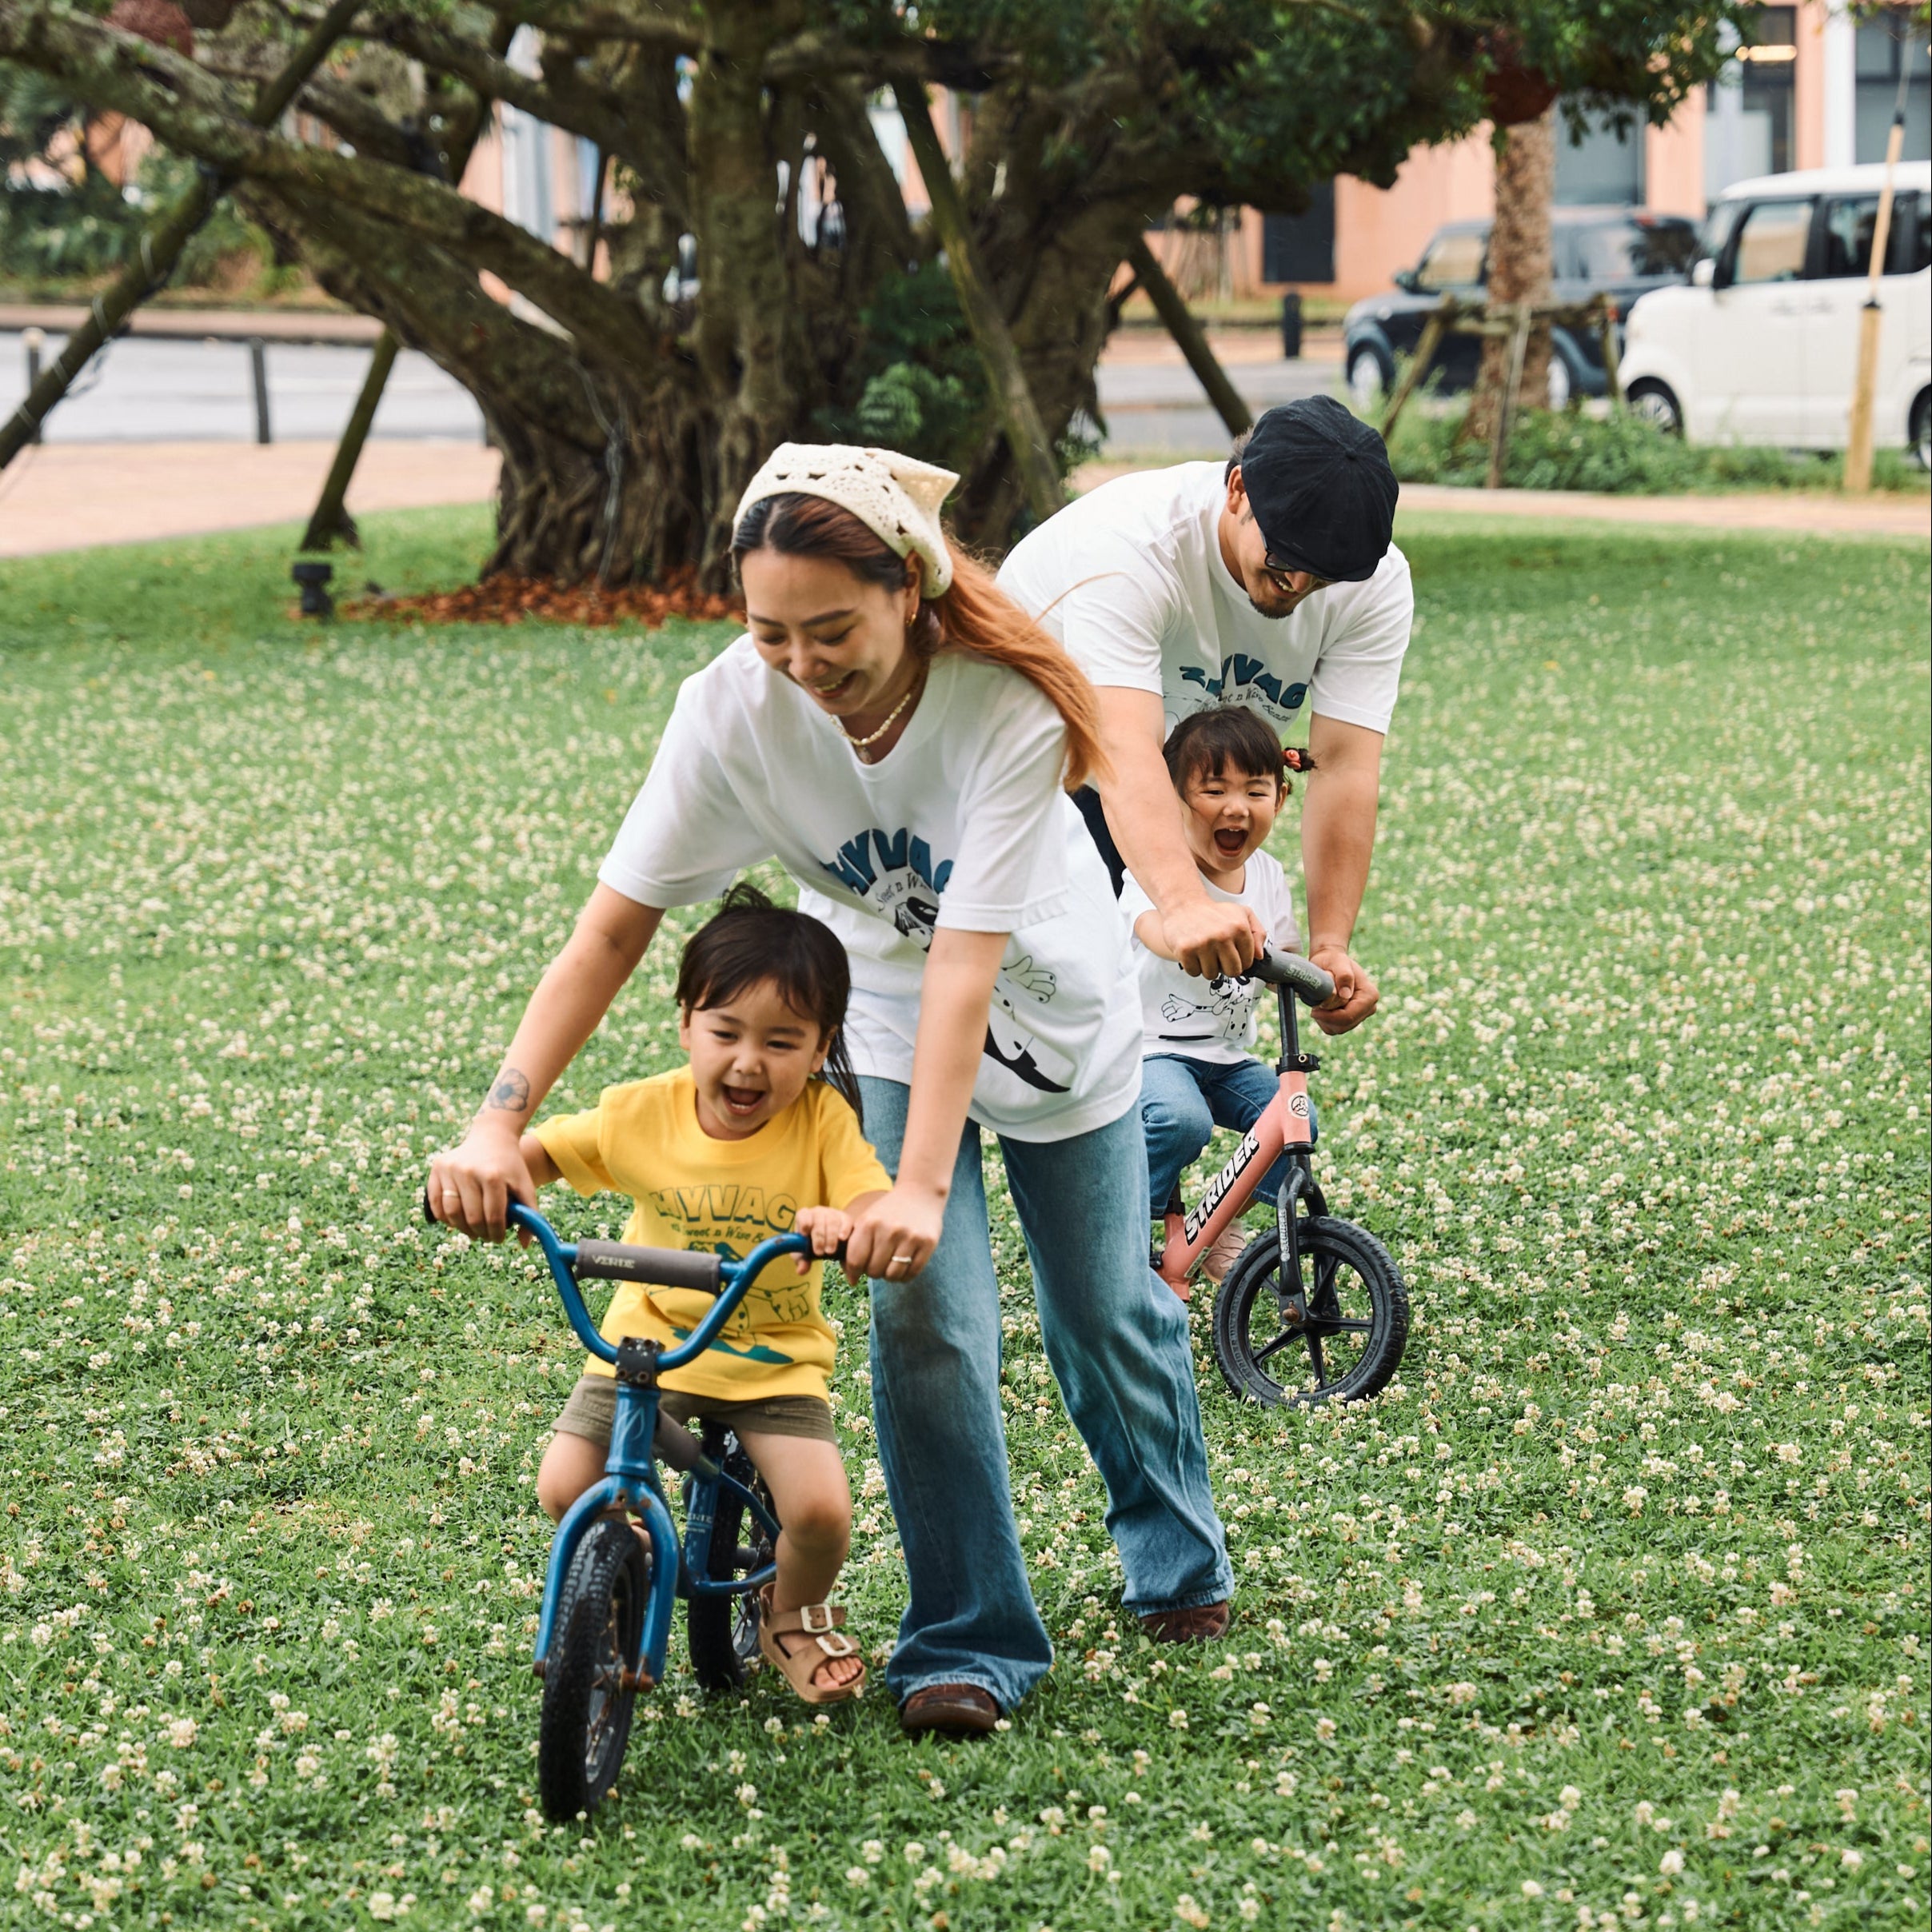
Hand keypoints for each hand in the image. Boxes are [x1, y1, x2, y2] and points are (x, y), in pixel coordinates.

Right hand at [426, 1123, 534, 1243]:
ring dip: (462, 1228)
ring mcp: (451, 1168)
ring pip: (451, 1213)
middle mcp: (469, 1171)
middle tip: (487, 1235)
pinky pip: (436, 1203)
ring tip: (473, 1229)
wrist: (492, 1137)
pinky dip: (445, 1217)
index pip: (493, 1218)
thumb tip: (524, 1245)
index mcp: (493, 1176)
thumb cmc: (511, 1167)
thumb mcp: (526, 1186)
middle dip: (481, 1233)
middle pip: (471, 1218)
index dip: (497, 1233)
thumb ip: (530, 1215)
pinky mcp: (437, 1168)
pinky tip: (458, 1219)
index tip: (499, 1237)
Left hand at [791, 1204, 853, 1273]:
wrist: (829, 1242)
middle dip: (819, 1237)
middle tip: (820, 1253)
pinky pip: (845, 1221)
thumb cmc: (813, 1245)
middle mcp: (818, 1212)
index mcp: (804, 1216)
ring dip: (831, 1236)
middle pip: (818, 1219)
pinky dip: (844, 1229)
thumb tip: (801, 1271)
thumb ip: (802, 1260)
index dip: (804, 1223)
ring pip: (832, 1220)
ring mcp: (832, 1213)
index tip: (805, 1235)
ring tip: (830, 1251)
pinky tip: (842, 1239)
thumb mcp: (805, 1254)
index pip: (803, 1215)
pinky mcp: (845, 1217)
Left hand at [842, 1184, 945, 1282]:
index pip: (855, 1261)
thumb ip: (854, 1246)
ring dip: (890, 1275)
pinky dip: (905, 1276)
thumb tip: (851, 1280)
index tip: (857, 1273)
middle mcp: (889, 1230)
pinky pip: (912, 1273)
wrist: (920, 1193)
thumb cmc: (888, 1212)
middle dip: (874, 1272)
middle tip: (878, 1263)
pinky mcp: (927, 1243)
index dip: (854, 1272)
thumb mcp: (867, 1220)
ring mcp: (910, 1237)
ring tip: (891, 1265)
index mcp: (869, 1223)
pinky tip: (904, 1265)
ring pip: (893, 1275)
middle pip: (874, 1271)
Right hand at [1159, 896, 1258, 979]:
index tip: (1232, 953)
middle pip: (1232, 972)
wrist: (1183, 905)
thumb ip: (1257, 933)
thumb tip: (1259, 956)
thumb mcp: (1242, 914)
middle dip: (1225, 967)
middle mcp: (1223, 935)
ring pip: (1212, 974)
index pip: (1248, 962)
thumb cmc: (1214, 913)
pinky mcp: (1186, 950)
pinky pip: (1194, 972)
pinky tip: (1193, 952)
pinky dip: (1192, 966)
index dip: (1240, 961)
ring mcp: (1204, 943)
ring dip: (1207, 967)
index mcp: (1239, 928)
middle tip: (1218, 955)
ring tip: (1204, 951)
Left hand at [1307, 942, 1378, 1035]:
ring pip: (1337, 1029)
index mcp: (1369, 995)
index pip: (1349, 1016)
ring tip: (1320, 1000)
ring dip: (1324, 1019)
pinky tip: (1322, 1007)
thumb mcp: (1338, 962)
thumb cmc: (1334, 961)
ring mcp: (1360, 1015)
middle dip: (1326, 1017)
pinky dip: (1324, 1021)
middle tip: (1315, 1003)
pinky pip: (1333, 1029)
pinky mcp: (1351, 1020)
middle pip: (1343, 1025)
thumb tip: (1346, 995)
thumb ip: (1343, 976)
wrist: (1330, 962)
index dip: (1329, 1016)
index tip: (1313, 1010)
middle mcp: (1369, 1007)